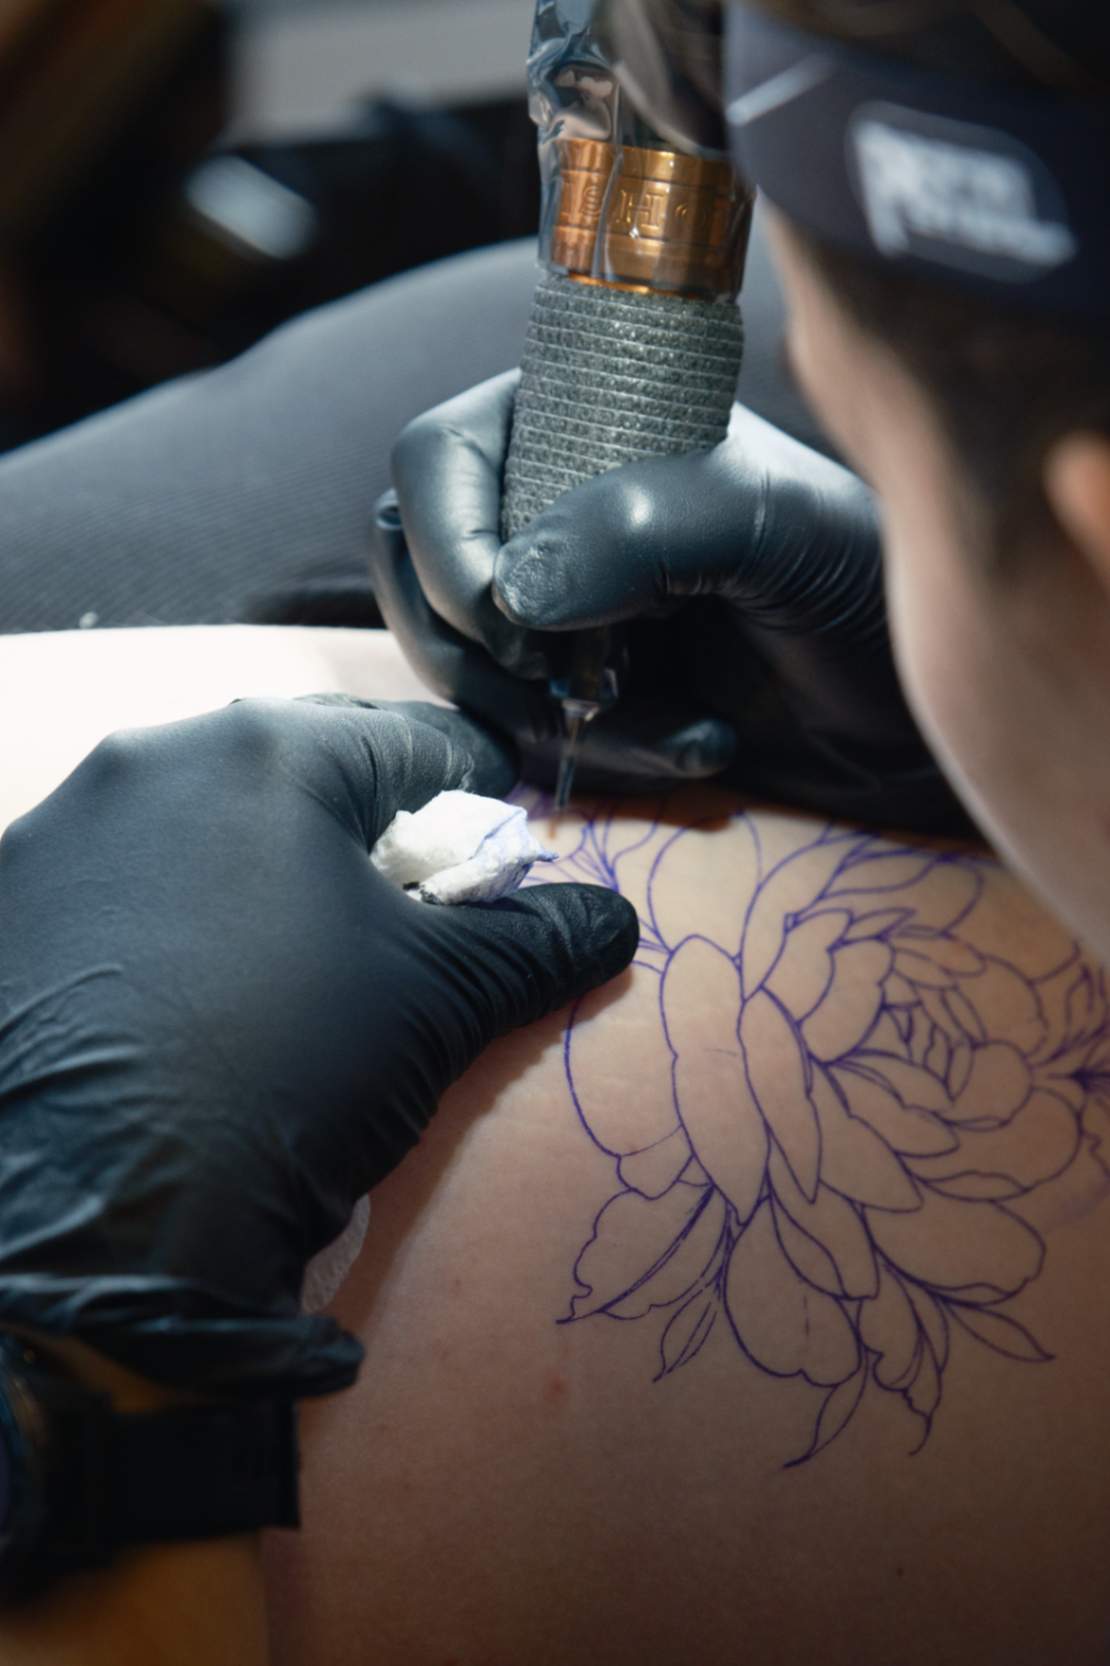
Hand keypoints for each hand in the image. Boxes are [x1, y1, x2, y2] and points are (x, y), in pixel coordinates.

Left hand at [0, 697, 636, 1397]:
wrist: (95, 1232)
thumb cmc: (289, 1076)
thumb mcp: (437, 1000)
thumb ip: (534, 939)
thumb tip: (612, 920)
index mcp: (267, 752)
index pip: (420, 744)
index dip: (476, 805)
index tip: (488, 864)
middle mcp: (148, 759)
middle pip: (303, 770)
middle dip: (364, 833)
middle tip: (393, 921)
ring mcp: (56, 830)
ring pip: (202, 818)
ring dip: (259, 867)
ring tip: (285, 965)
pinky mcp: (5, 903)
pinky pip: (120, 878)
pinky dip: (170, 911)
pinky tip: (185, 993)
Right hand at [376, 371, 969, 833]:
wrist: (913, 698)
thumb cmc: (864, 581)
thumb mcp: (779, 527)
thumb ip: (649, 525)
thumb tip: (517, 591)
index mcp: (581, 424)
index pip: (438, 461)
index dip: (447, 546)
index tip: (515, 623)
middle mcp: (552, 509)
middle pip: (420, 574)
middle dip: (486, 655)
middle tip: (577, 685)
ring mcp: (560, 606)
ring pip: (464, 668)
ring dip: (553, 719)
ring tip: (678, 722)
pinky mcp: (580, 691)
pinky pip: (525, 734)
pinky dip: (602, 756)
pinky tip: (698, 743)